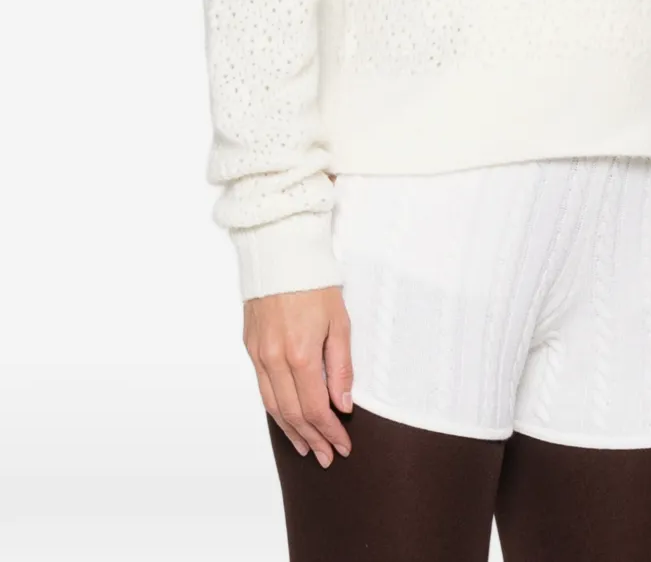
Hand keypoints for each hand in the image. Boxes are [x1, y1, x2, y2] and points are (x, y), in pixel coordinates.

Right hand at [243, 285, 353, 466]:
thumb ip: (340, 366)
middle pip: (293, 413)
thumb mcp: (339, 321)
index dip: (330, 431)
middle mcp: (274, 359)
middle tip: (327, 457)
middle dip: (312, 438)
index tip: (342, 446)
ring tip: (307, 448)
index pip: (315, 408)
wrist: (279, 251)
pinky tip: (286, 418)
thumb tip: (342, 405)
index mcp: (300, 354)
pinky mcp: (250, 346)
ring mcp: (258, 354)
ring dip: (291, 431)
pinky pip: (262, 388)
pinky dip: (275, 409)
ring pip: (273, 406)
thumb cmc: (315, 282)